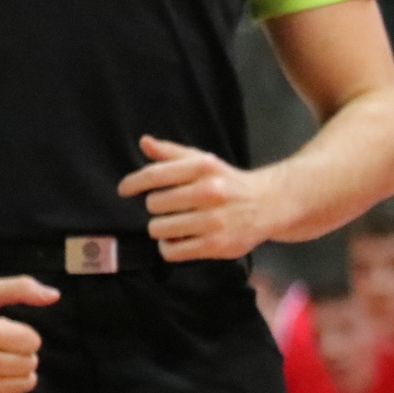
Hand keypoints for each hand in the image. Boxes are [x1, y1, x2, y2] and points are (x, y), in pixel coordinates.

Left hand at [119, 135, 278, 259]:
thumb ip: (171, 153)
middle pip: (154, 204)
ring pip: (159, 228)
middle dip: (156, 207)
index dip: (133, 183)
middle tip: (168, 207)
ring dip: (160, 228)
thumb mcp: (203, 161)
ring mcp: (214, 221)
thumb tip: (144, 142)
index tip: (124, 190)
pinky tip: (178, 239)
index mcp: (203, 168)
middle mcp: (210, 192)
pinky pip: (172, 250)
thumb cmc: (227, 182)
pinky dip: (169, 246)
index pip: (154, 175)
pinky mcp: (217, 245)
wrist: (269, 204)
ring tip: (174, 224)